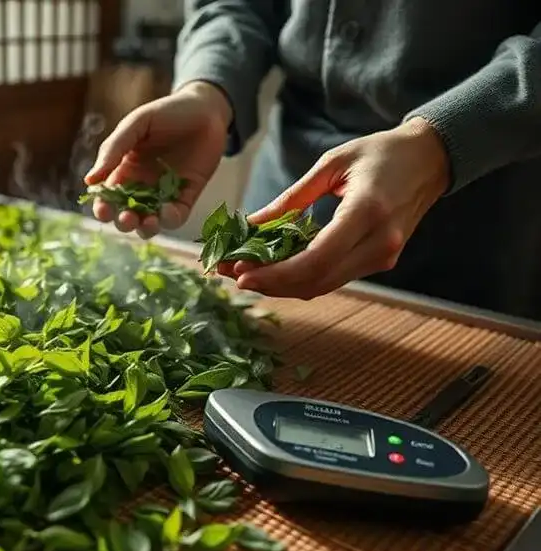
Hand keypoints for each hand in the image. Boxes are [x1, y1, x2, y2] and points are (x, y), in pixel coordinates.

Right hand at [84, 81, 232, 238]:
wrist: (206, 108)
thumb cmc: (167, 112)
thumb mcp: (136, 124)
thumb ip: (113, 150)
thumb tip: (89, 180)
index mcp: (123, 170)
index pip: (107, 197)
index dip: (102, 208)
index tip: (104, 209)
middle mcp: (141, 186)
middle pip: (125, 215)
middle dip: (123, 223)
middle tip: (128, 218)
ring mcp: (164, 194)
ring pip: (149, 223)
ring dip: (145, 228)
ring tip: (148, 221)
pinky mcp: (186, 196)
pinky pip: (176, 217)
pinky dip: (170, 220)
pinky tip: (168, 211)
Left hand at [220, 117, 450, 298]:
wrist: (431, 159)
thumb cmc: (380, 152)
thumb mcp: (331, 163)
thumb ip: (292, 198)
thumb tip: (251, 223)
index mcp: (367, 212)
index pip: (317, 259)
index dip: (276, 274)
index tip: (242, 273)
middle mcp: (380, 242)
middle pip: (317, 281)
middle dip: (271, 283)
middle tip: (233, 274)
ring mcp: (384, 256)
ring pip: (324, 285)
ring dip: (282, 285)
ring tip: (245, 273)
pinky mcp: (381, 261)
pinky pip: (334, 277)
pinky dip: (301, 278)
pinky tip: (274, 269)